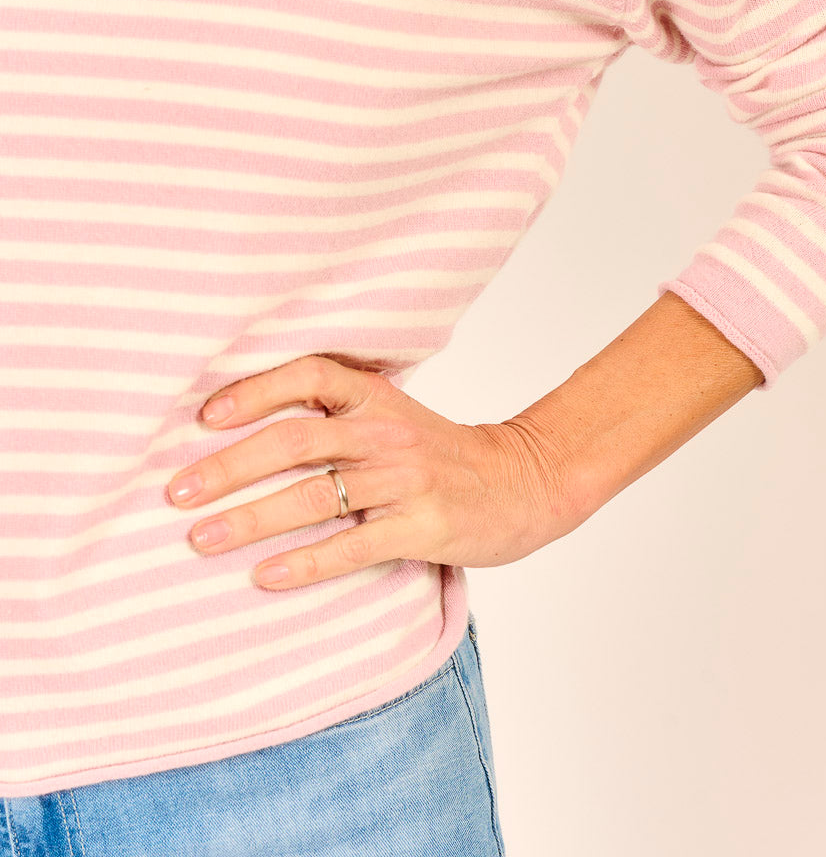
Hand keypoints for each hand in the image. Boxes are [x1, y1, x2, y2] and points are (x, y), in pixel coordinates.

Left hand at [166, 355, 580, 589]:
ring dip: (250, 518)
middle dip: (229, 465)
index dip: (255, 390)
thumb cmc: (442, 453)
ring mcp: (405, 480)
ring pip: (314, 495)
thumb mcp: (395, 414)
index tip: (205, 417)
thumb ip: (339, 412)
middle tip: (176, 491)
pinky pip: (352, 546)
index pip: (309, 376)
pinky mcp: (421, 527)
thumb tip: (250, 423)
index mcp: (378, 397)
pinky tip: (264, 577)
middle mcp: (387, 432)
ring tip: (201, 539)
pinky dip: (303, 563)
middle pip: (296, 439)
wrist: (522, 483)